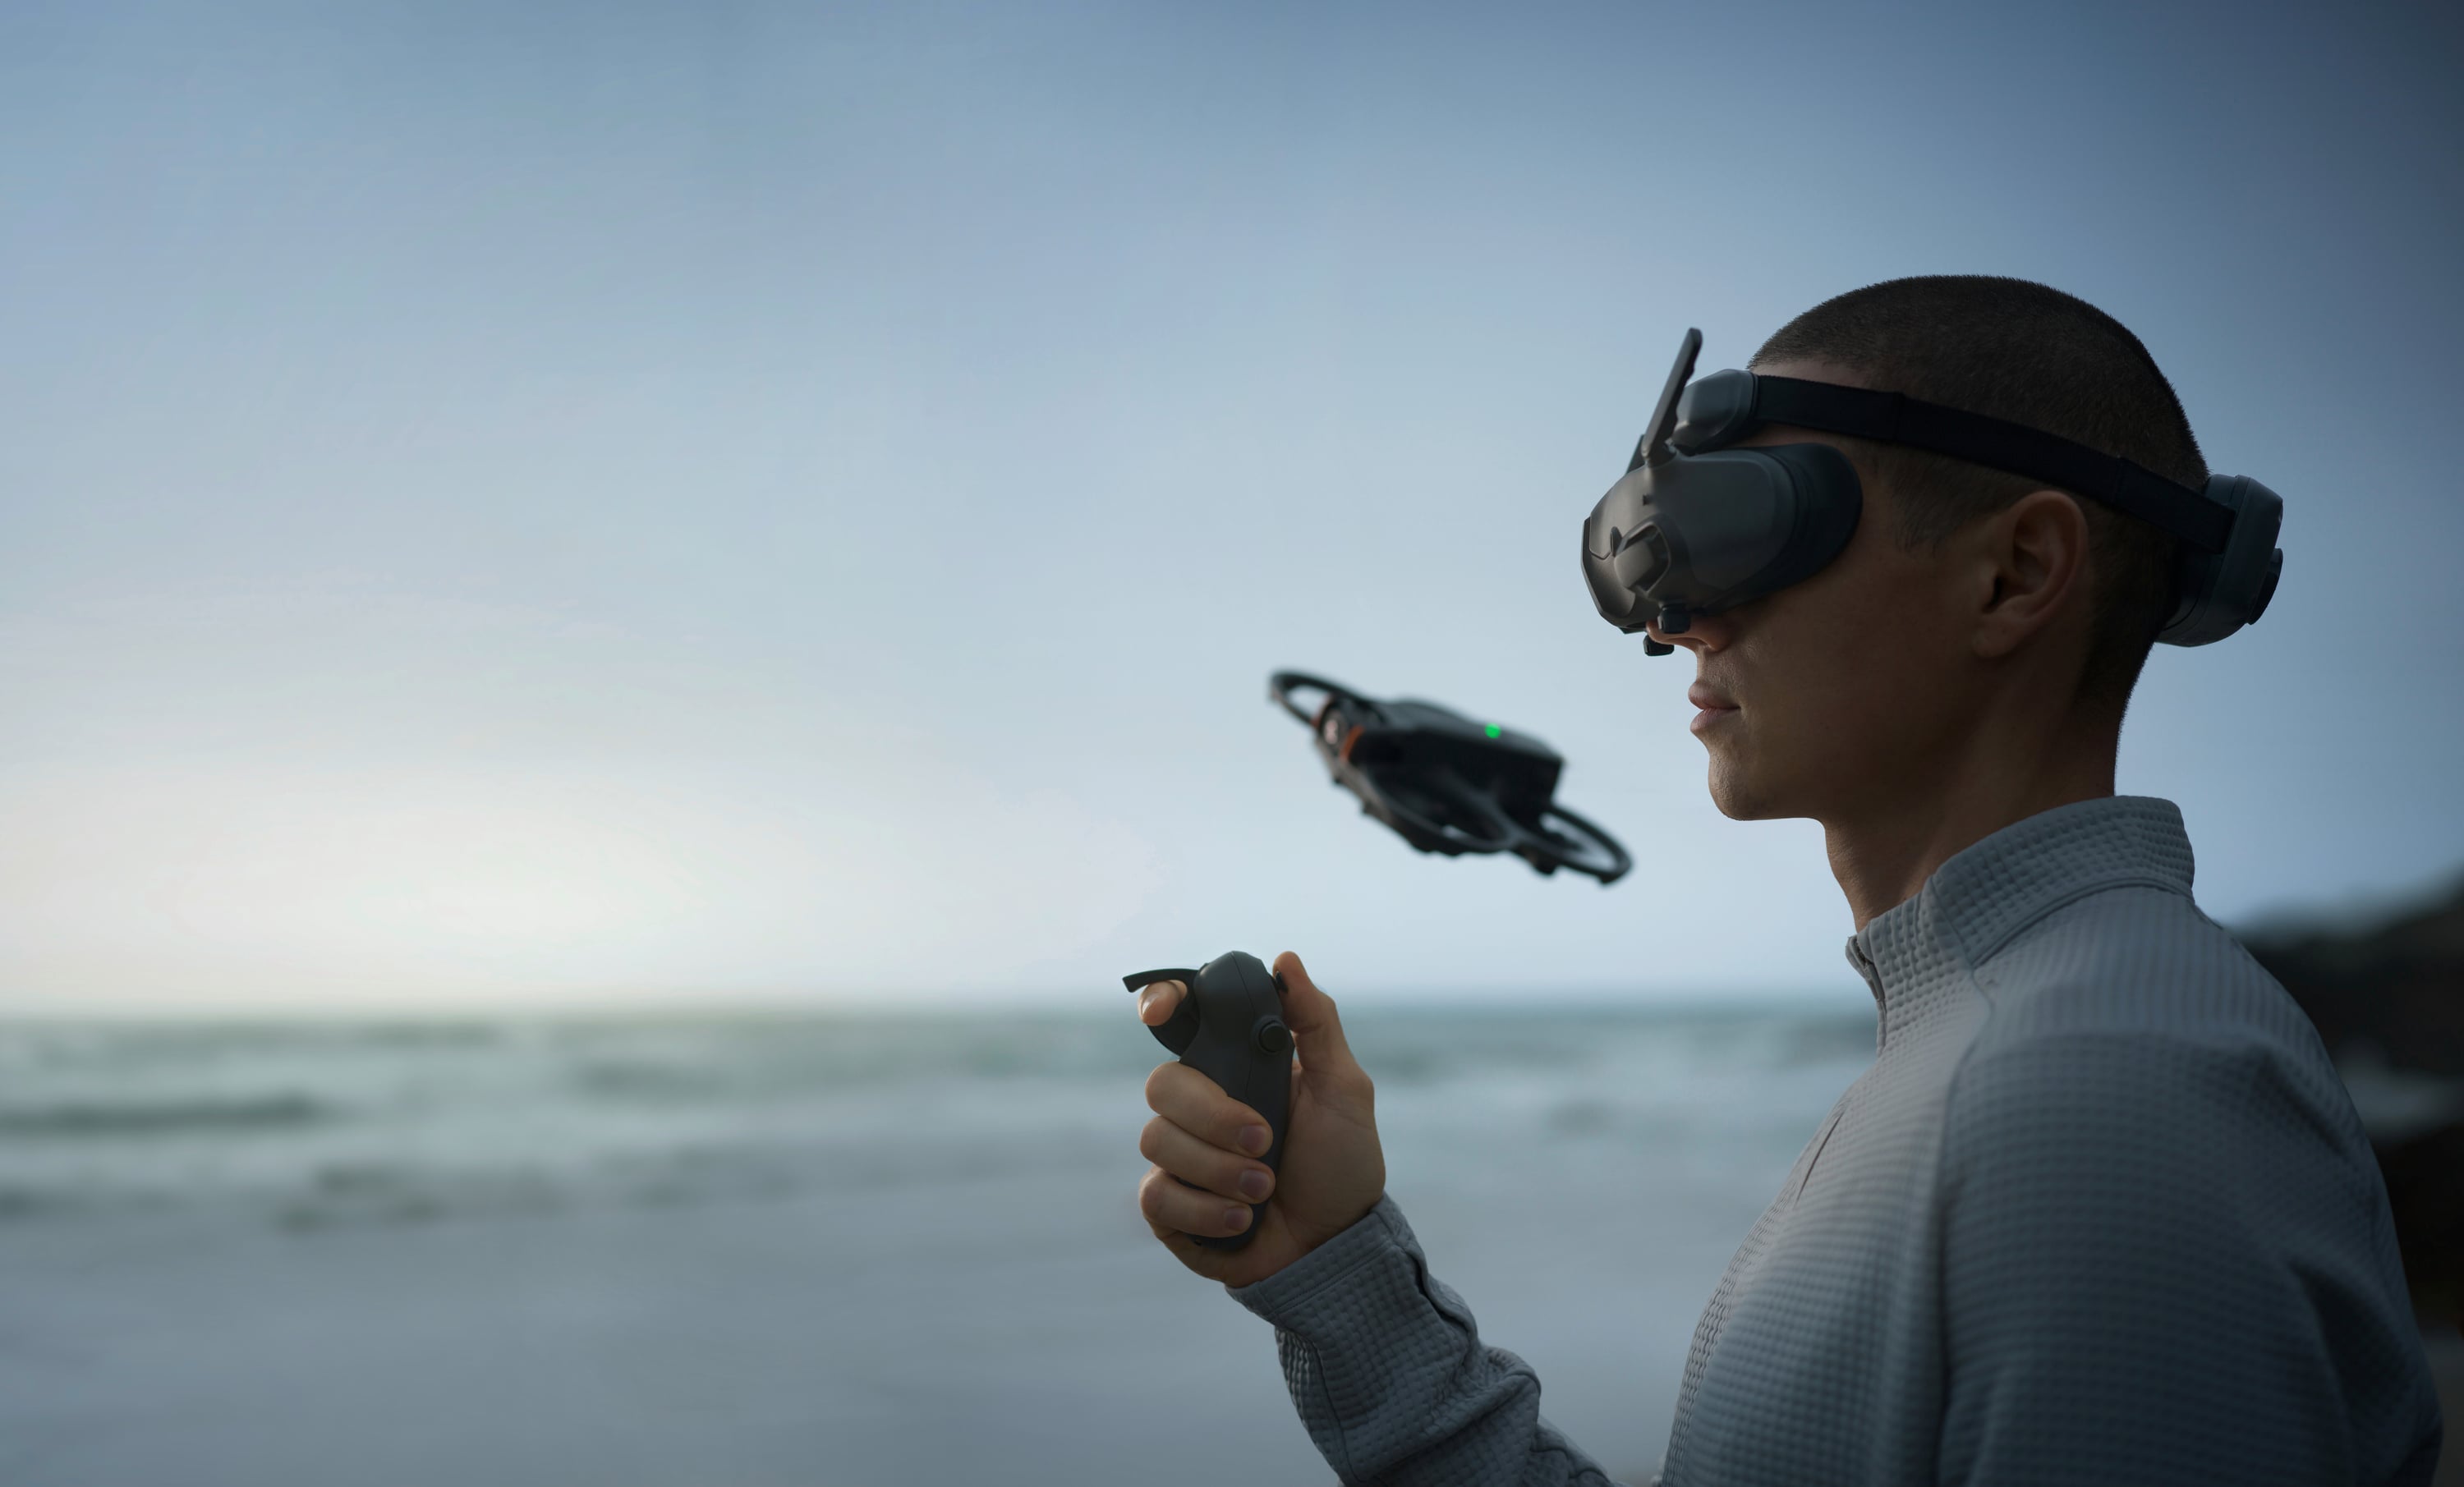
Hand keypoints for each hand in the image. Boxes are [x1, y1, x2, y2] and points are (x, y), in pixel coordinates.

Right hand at [1133, 951, 1385, 1287]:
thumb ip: (1316, 1023)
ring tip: (1264, 1189)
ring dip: (1220, 1171)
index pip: (1181, 1020)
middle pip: (1162, 1084)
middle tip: (1265, 1140)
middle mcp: (1199, 1106)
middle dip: (1215, 1117)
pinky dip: (1207, 1212)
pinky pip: (1157, 1196)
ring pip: (1157, 1141)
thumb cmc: (1342, 1164)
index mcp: (1235, 1068)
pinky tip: (1243, 1221)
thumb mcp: (1344, 1090)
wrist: (1337, 1246)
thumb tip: (1286, 961)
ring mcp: (1179, 1156)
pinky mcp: (1168, 1207)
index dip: (1161, 1003)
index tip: (1160, 1011)